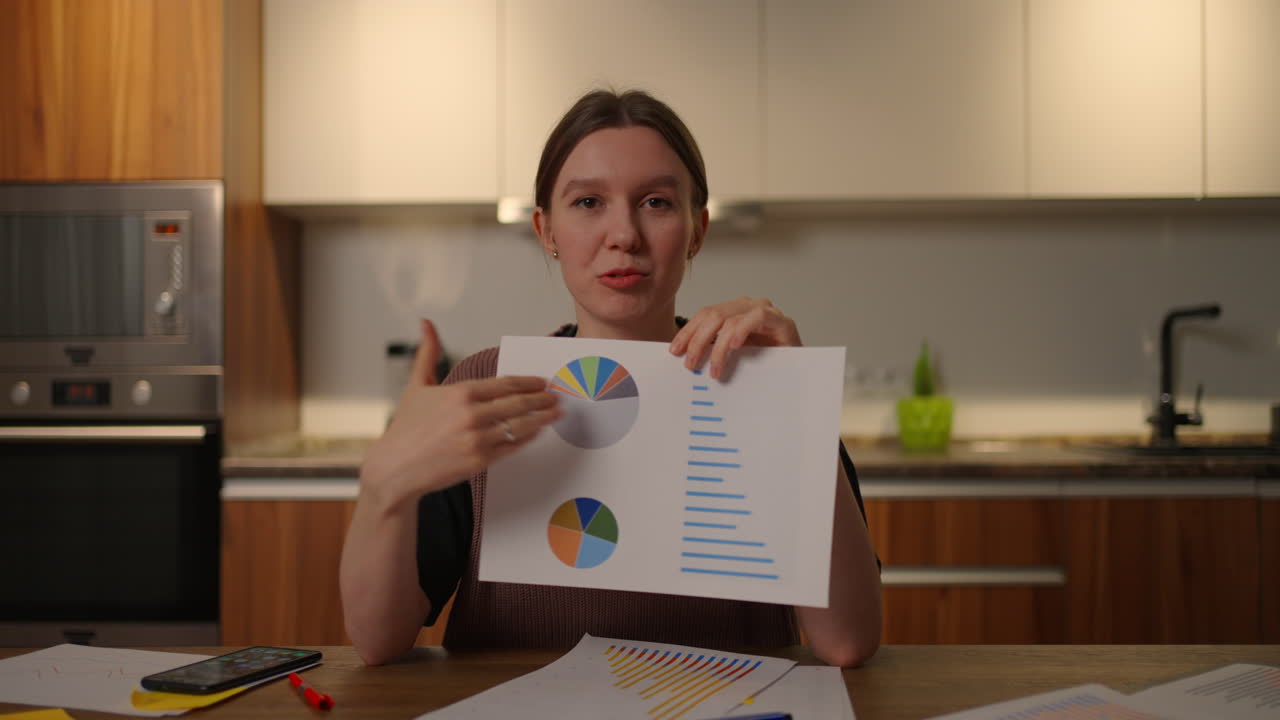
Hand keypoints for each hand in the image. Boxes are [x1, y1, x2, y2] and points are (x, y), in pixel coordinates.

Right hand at [360, 319, 561, 512]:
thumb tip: (426, 323)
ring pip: (520, 425)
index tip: (542, 382)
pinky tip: (536, 432)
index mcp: (460, 393)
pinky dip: (527, 438)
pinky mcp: (480, 461)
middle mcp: (471, 415)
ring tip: (555, 413)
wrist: (396, 468)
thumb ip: (428, 352)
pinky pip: (512, 447)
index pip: (506, 384)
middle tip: (556, 396)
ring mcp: (478, 439)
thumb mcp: (416, 385)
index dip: (529, 382)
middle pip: (518, 404)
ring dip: (542, 418)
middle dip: (541, 399)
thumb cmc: (406, 428)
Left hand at [669, 297, 801, 379]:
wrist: (797, 372)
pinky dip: (742, 330)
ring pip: (730, 319)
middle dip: (697, 340)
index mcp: (732, 312)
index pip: (703, 315)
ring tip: (714, 368)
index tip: (675, 350)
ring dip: (718, 346)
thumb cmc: (764, 365)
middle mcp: (746, 307)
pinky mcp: (780, 321)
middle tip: (690, 364)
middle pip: (713, 315)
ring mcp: (764, 311)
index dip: (687, 332)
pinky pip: (756, 318)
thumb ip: (712, 352)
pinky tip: (734, 345)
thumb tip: (684, 358)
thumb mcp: (732, 358)